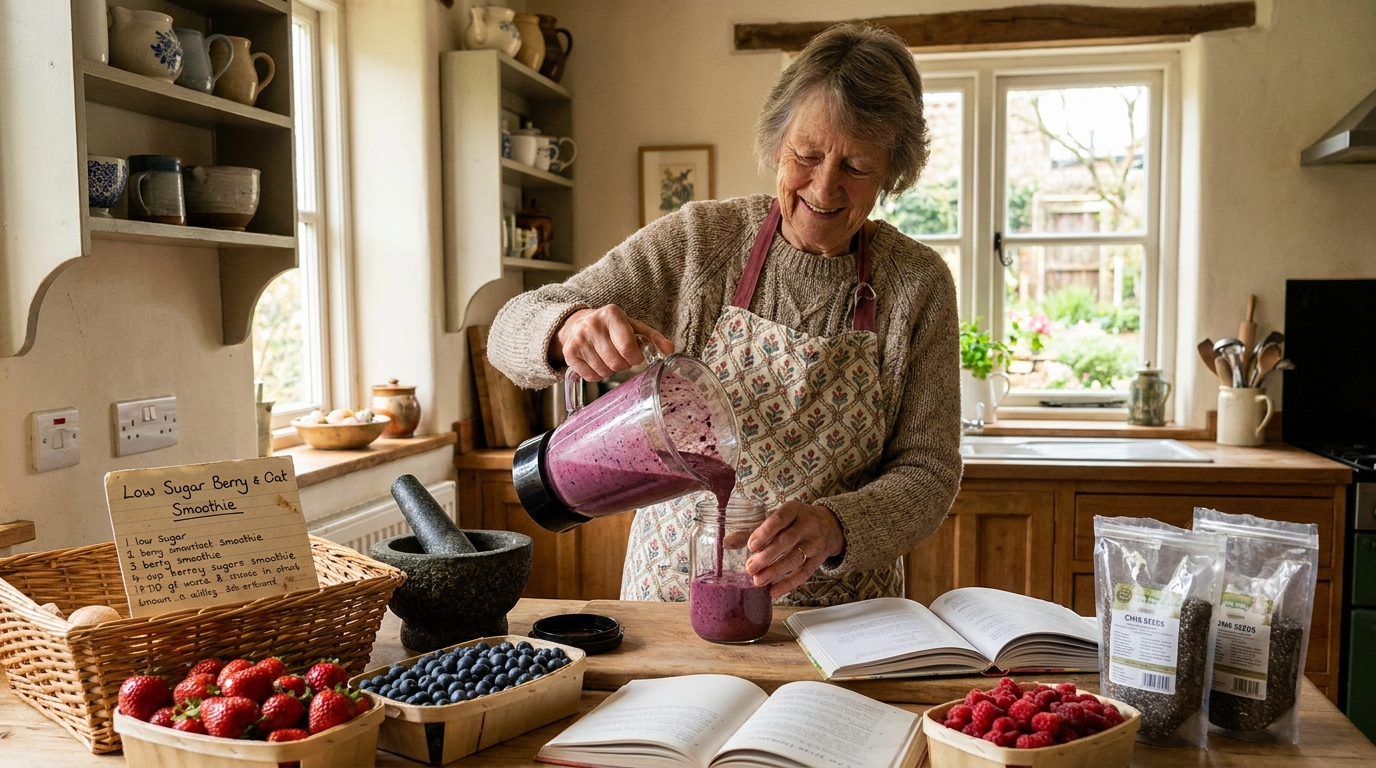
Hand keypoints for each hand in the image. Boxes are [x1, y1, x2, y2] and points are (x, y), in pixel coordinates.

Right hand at [550, 305, 673, 381]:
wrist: (577, 324)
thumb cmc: (611, 327)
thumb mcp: (633, 326)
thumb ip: (653, 337)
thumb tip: (670, 349)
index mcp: (612, 314)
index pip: (627, 347)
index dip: (635, 358)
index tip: (634, 355)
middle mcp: (592, 324)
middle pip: (617, 363)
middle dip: (623, 364)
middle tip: (620, 356)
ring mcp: (578, 339)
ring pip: (604, 371)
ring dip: (610, 370)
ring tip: (607, 357)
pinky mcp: (569, 353)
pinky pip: (591, 377)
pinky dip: (597, 374)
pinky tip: (596, 362)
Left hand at [745, 501, 844, 597]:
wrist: (829, 526)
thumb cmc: (794, 522)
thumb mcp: (777, 519)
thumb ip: (752, 530)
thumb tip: (726, 542)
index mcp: (794, 510)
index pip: (780, 519)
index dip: (765, 532)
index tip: (751, 546)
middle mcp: (807, 524)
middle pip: (787, 541)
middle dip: (767, 556)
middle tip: (750, 568)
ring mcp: (815, 543)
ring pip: (795, 558)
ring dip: (776, 571)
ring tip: (758, 580)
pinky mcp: (818, 559)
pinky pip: (804, 573)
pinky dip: (788, 583)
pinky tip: (773, 591)